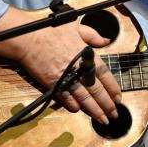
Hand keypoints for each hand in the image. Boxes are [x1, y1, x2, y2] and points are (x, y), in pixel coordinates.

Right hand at [0, 7, 120, 123]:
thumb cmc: (52, 30)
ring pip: (84, 98)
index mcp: (87, 55)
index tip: (118, 98)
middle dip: (107, 104)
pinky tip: (79, 111)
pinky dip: (73, 105)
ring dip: (94, 110)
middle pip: (97, 90)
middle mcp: (79, 68)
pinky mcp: (54, 83)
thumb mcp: (76, 27)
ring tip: (102, 119)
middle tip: (114, 114)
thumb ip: (93, 35)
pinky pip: (66, 98)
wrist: (29, 38)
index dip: (113, 88)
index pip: (105, 75)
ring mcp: (67, 77)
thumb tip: (106, 41)